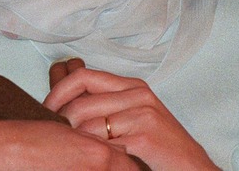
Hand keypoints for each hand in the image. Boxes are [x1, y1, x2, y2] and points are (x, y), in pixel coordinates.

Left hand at [44, 67, 217, 169]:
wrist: (192, 168)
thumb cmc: (159, 146)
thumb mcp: (131, 116)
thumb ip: (103, 104)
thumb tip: (62, 99)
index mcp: (131, 85)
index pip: (82, 76)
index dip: (58, 92)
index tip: (46, 110)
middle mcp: (138, 94)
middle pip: (80, 104)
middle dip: (61, 123)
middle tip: (55, 137)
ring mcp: (143, 115)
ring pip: (88, 126)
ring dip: (76, 143)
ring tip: (74, 151)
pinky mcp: (146, 137)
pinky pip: (104, 145)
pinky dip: (94, 155)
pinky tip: (95, 161)